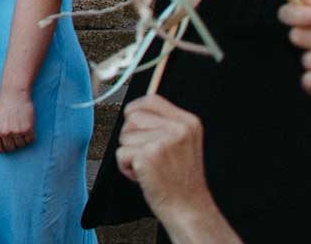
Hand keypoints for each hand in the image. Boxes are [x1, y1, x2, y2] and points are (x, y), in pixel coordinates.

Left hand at [0, 89, 35, 153]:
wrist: (14, 94)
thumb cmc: (3, 106)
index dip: (2, 148)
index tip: (5, 144)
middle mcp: (5, 132)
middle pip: (10, 148)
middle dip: (13, 143)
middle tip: (14, 133)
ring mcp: (16, 131)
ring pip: (21, 145)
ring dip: (22, 139)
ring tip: (20, 128)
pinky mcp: (27, 129)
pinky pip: (30, 140)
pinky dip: (30, 136)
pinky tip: (27, 127)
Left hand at [115, 95, 215, 221]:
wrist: (189, 209)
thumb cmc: (181, 181)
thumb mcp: (182, 144)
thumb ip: (164, 125)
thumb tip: (134, 110)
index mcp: (188, 123)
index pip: (151, 100)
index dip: (136, 109)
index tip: (133, 121)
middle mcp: (178, 129)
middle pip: (132, 117)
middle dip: (131, 137)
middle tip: (148, 156)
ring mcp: (163, 141)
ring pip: (124, 136)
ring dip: (130, 154)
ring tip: (149, 168)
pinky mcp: (148, 155)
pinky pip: (121, 153)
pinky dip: (126, 167)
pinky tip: (143, 177)